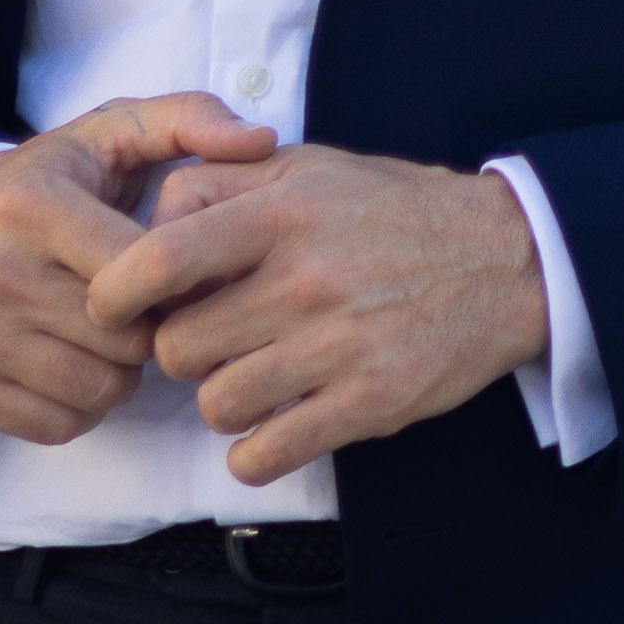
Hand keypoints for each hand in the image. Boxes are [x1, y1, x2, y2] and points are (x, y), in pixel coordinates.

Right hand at [0, 95, 277, 444]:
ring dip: (119, 371)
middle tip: (139, 306)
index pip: (145, 273)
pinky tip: (73, 361)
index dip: (175, 280)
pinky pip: (58, 426)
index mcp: (35, 206)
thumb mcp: (113, 131)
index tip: (170, 268)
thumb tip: (261, 140)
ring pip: (99, 389)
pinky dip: (79, 405)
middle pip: (128, 340)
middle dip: (150, 329)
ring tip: (107, 332)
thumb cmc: (51, 181)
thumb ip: (192, 119)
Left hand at [87, 146, 550, 485]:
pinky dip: (254, 452)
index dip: (116, 292)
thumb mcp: (311, 169)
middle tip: (216, 339)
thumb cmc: (395, 211)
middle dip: (184, 350)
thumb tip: (153, 216)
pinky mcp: (368, 404)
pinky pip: (264, 454)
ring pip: (216, 405)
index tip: (114, 306)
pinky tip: (274, 426)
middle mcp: (305, 280)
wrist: (508, 259)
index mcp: (283, 214)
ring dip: (223, 399)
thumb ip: (226, 183)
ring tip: (256, 376)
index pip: (161, 258)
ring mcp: (338, 347)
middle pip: (178, 347)